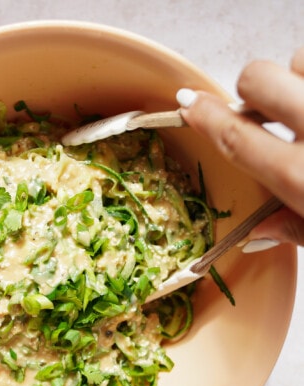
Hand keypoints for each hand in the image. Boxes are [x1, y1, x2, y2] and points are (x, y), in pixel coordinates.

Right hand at [176, 46, 303, 249]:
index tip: (186, 103)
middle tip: (263, 110)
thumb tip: (258, 234)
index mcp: (300, 175)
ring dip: (295, 78)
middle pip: (257, 77)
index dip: (204, 116)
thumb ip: (293, 229)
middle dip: (252, 89)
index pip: (234, 136)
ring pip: (298, 58)